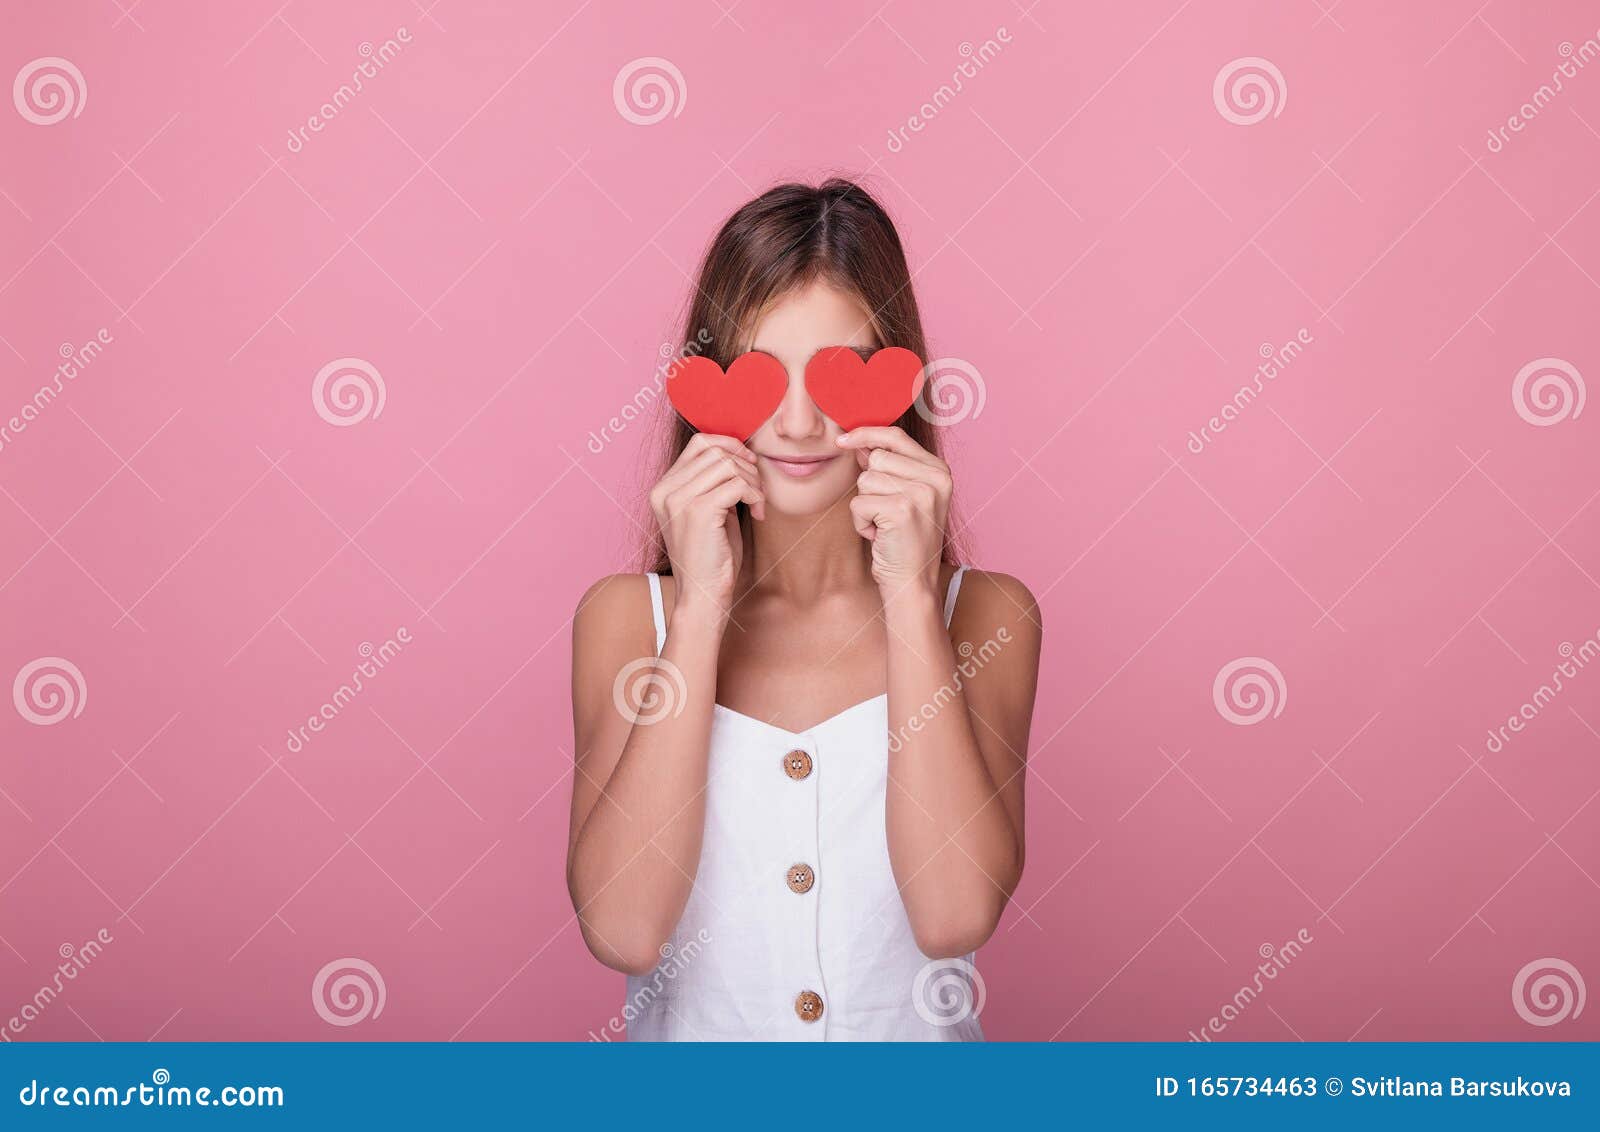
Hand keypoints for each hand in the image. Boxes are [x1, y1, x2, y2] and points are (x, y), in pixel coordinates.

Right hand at [649, 434, 763, 614]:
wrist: (702, 597)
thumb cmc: (711, 558)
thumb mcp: (709, 511)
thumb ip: (715, 482)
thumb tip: (740, 452)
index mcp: (663, 488)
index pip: (700, 442)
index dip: (731, 446)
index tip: (750, 467)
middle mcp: (665, 490)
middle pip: (716, 449)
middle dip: (747, 465)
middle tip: (758, 491)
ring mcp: (679, 500)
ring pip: (728, 464)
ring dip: (753, 481)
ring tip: (758, 504)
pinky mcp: (698, 512)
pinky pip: (738, 484)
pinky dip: (756, 496)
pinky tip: (758, 514)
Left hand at [838, 426, 950, 596]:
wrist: (913, 584)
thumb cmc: (904, 543)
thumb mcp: (907, 498)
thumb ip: (890, 468)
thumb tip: (858, 442)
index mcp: (939, 471)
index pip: (896, 436)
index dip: (866, 434)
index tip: (843, 441)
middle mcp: (936, 478)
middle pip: (877, 457)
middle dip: (870, 486)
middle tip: (885, 513)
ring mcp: (920, 493)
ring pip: (865, 479)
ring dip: (865, 506)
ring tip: (884, 526)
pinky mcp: (901, 510)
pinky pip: (858, 503)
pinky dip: (860, 522)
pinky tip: (879, 536)